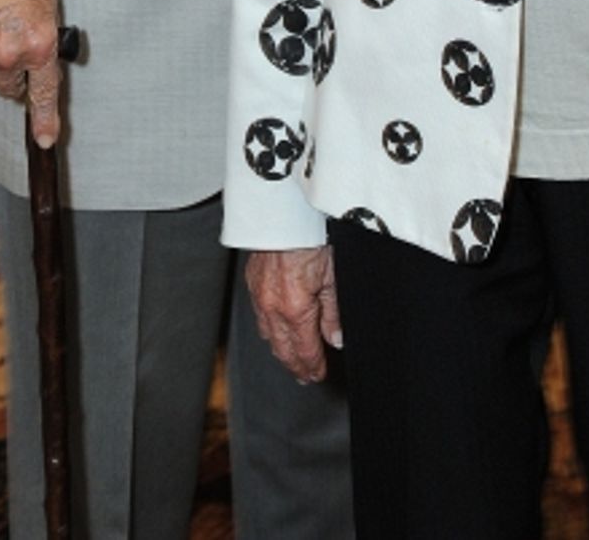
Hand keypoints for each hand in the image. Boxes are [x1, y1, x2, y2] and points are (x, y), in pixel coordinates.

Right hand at [0, 0, 60, 146]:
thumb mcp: (47, 7)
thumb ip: (42, 42)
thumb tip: (38, 63)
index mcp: (40, 44)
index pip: (43, 91)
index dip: (45, 119)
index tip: (46, 139)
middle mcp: (10, 54)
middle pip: (10, 86)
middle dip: (13, 73)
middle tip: (12, 41)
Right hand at [245, 246, 341, 383]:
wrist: (284, 212)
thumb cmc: (311, 236)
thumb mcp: (333, 276)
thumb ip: (333, 312)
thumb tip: (335, 338)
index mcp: (295, 308)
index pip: (305, 350)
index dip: (313, 366)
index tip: (318, 374)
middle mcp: (272, 306)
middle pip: (283, 348)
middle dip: (296, 365)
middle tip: (305, 376)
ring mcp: (259, 294)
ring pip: (268, 335)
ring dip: (281, 350)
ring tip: (291, 360)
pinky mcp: (253, 281)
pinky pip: (259, 315)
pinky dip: (268, 329)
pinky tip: (274, 331)